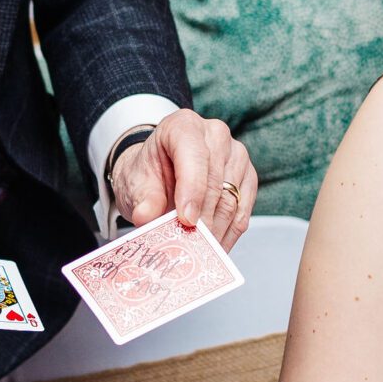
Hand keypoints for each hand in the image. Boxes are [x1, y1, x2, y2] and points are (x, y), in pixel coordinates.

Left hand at [109, 108, 256, 247]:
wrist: (158, 173)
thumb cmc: (148, 174)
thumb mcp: (135, 183)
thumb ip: (143, 199)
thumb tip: (146, 217)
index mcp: (183, 126)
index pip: (194, 157)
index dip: (191, 190)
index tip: (186, 220)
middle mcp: (215, 135)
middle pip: (215, 182)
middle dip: (203, 219)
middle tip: (192, 248)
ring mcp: (236, 155)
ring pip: (231, 199)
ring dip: (216, 231)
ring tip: (201, 255)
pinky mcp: (247, 177)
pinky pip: (242, 210)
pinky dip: (228, 233)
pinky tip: (214, 249)